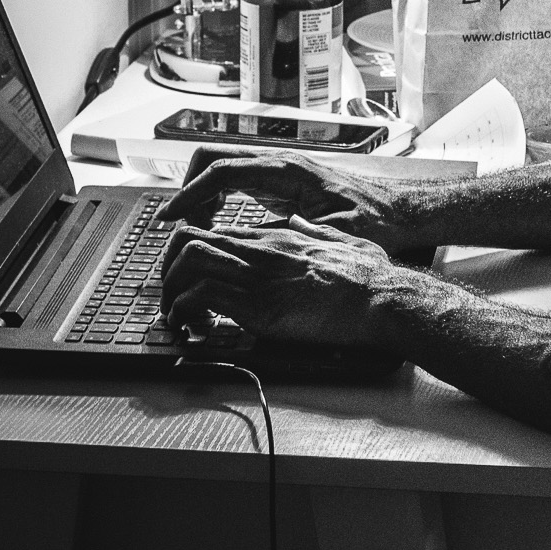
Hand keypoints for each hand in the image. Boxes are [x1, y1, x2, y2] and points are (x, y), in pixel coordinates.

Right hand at [160, 150, 419, 252]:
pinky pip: (237, 179)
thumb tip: (253, 242)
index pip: (223, 171)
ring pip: (223, 167)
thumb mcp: (335, 232)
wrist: (400, 212)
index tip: (171, 218)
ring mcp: (280, 168)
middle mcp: (280, 162)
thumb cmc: (374, 222)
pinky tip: (219, 224)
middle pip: (215, 158)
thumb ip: (294, 235)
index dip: (191, 193)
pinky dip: (217, 196)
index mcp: (288, 170)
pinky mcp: (282, 179)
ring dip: (202, 192)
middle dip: (188, 187)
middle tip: (177, 224)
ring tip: (195, 230)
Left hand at [160, 216, 434, 346]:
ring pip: (187, 262)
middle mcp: (261, 251)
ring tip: (176, 314)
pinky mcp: (256, 304)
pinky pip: (199, 297)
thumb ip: (313, 231)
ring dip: (171, 290)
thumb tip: (297, 222)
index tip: (188, 274)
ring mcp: (257, 275)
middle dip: (169, 268)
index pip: (217, 233)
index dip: (193, 252)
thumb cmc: (369, 275)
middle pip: (191, 241)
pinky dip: (185, 312)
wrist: (380, 298)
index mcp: (278, 238)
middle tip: (171, 294)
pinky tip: (193, 327)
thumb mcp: (341, 240)